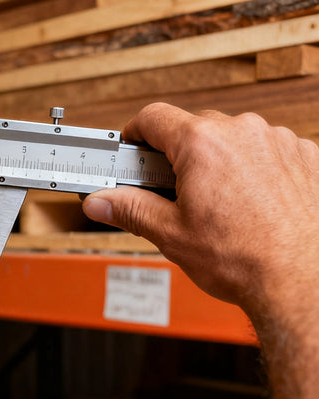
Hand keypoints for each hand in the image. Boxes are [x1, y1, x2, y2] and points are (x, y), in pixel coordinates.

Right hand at [82, 104, 318, 320]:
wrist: (304, 281)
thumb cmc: (245, 259)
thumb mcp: (171, 234)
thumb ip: (130, 209)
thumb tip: (100, 202)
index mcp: (203, 144)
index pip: (153, 117)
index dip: (135, 133)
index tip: (132, 149)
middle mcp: (242, 133)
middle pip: (194, 129)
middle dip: (179, 156)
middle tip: (172, 191)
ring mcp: (278, 142)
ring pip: (233, 141)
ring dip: (220, 163)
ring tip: (219, 205)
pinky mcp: (305, 157)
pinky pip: (268, 152)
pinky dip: (255, 170)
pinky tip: (252, 204)